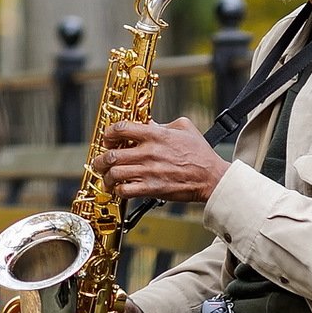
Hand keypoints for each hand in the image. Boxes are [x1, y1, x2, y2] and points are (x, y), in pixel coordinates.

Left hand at [99, 118, 228, 202]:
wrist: (211, 177)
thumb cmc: (200, 153)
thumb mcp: (184, 128)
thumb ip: (163, 123)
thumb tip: (146, 122)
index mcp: (155, 135)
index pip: (121, 129)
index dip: (108, 133)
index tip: (108, 138)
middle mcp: (148, 152)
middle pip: (111, 154)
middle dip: (100, 159)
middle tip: (101, 162)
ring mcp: (148, 171)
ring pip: (113, 174)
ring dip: (106, 176)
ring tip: (107, 177)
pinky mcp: (151, 188)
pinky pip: (124, 190)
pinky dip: (117, 190)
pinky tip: (120, 189)